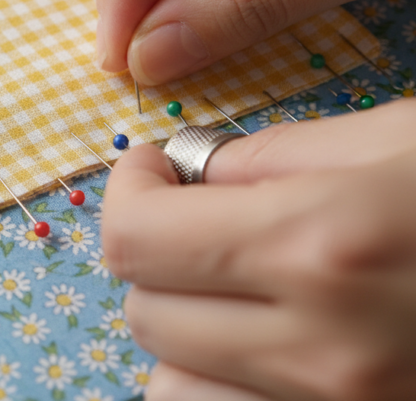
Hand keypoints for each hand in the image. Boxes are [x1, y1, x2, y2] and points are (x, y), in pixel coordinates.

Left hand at [102, 100, 415, 399]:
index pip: (136, 238)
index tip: (153, 170)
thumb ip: (275, 154)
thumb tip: (193, 172)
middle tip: (202, 225)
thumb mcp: (402, 139)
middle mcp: (315, 346)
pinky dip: (220, 380)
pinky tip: (266, 343)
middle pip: (145, 313)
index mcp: (317, 244)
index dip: (128, 193)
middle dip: (155, 257)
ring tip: (241, 293)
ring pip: (169, 381)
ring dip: (183, 331)